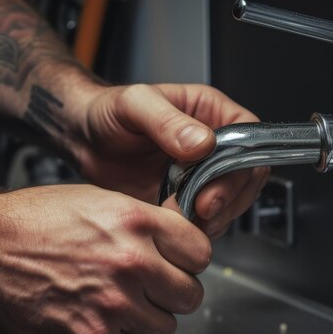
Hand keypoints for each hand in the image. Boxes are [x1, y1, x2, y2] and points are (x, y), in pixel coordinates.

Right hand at [0, 184, 210, 333]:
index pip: (201, 253)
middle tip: (153, 289)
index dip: (190, 260)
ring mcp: (114, 303)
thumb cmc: (33, 222)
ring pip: (164, 328)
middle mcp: (131, 262)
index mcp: (136, 222)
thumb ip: (144, 224)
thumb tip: (176, 245)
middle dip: (173, 293)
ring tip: (119, 303)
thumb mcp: (98, 201)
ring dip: (146, 320)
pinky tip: (95, 317)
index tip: (180, 264)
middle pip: (190, 295)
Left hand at [73, 83, 269, 237]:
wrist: (84, 140)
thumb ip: (167, 121)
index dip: (239, 168)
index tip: (212, 191)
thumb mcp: (134, 105)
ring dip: (213, 218)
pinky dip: (196, 229)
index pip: (249, 139)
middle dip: (228, 199)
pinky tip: (174, 226)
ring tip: (180, 218)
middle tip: (200, 212)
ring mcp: (202, 175)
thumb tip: (202, 143)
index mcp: (211, 114)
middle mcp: (213, 146)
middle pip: (246, 176)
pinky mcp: (186, 199)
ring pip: (231, 202)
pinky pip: (206, 219)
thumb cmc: (108, 112)